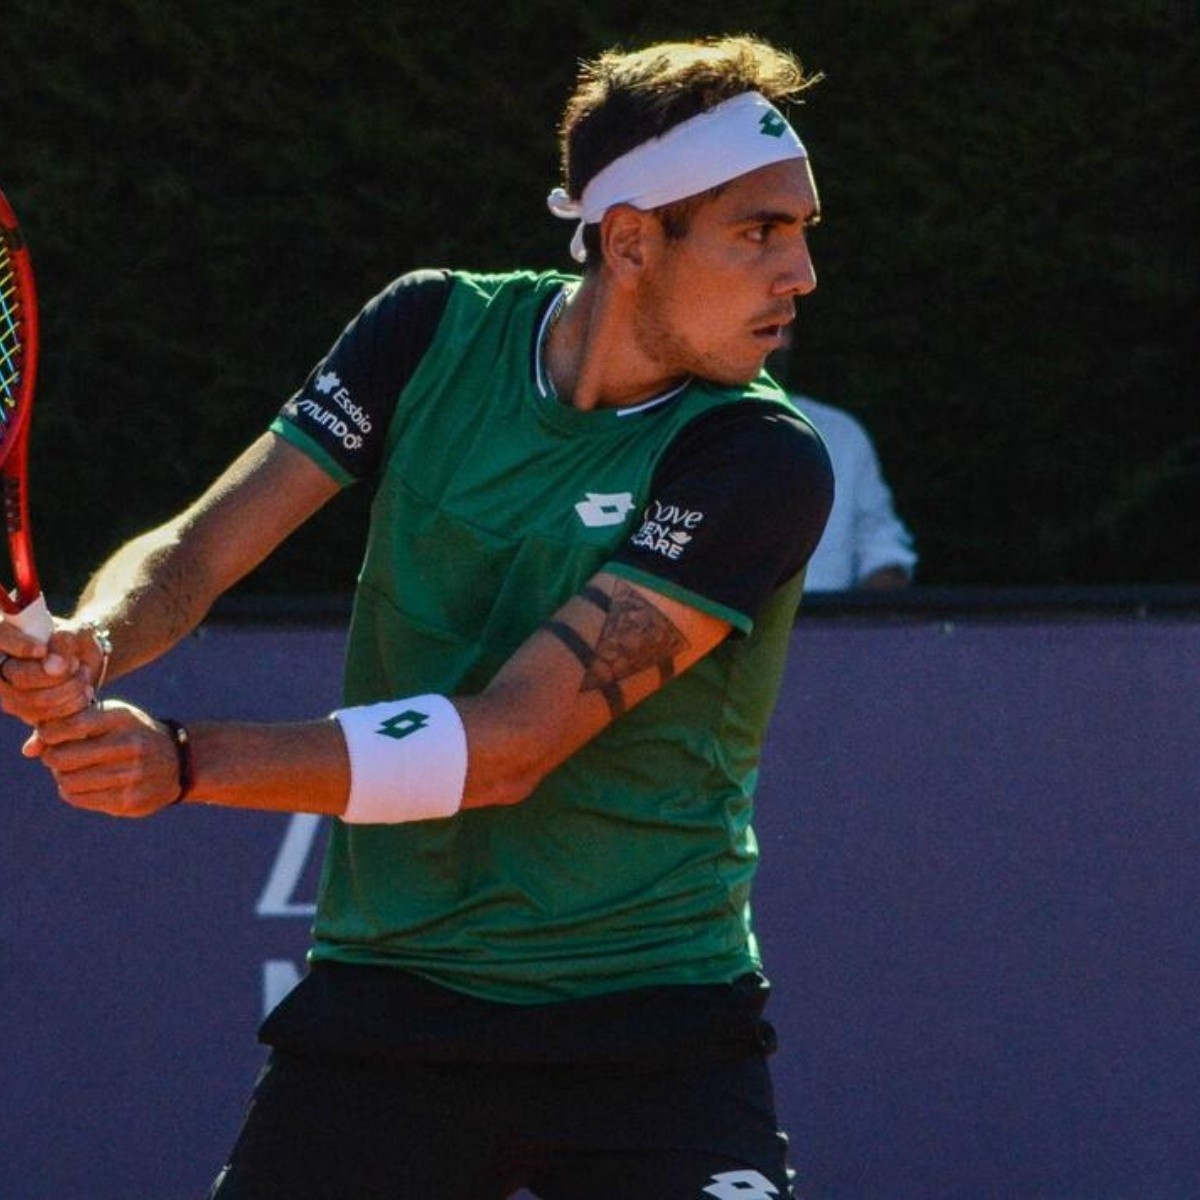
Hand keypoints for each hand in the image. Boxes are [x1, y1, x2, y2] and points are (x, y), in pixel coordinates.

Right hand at [0, 617, 104, 725]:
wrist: (84, 663)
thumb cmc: (75, 641)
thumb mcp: (76, 633)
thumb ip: (64, 642)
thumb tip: (54, 666)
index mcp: (6, 637)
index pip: (0, 636)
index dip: (16, 644)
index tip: (42, 650)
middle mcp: (0, 667)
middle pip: (17, 676)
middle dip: (56, 674)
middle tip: (76, 664)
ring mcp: (9, 693)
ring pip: (32, 700)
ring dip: (68, 689)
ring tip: (84, 675)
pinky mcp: (25, 713)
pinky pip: (43, 717)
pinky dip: (70, 706)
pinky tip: (85, 693)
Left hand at [31, 700, 182, 817]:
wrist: (180, 761)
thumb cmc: (133, 733)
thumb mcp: (112, 717)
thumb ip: (70, 724)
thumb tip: (29, 749)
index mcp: (123, 719)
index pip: (70, 725)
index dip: (49, 732)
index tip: (50, 735)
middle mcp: (130, 746)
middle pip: (63, 758)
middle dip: (53, 758)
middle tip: (58, 757)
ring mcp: (131, 776)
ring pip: (68, 782)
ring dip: (62, 777)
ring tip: (72, 771)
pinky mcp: (129, 801)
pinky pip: (80, 799)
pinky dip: (73, 792)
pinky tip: (83, 785)